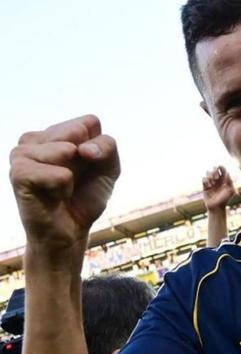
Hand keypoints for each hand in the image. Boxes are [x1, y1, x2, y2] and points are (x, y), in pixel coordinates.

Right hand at [9, 115, 119, 255]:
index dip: (98, 146)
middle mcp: (37, 138)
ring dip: (73, 174)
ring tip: (61, 186)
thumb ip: (107, 147)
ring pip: (65, 148)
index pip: (90, 121)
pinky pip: (57, 172)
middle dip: (86, 159)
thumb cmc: (86, 196)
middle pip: (77, 130)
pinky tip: (53, 195)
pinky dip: (63, 187)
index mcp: (58, 133)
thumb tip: (80, 149)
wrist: (69, 231)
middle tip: (72, 178)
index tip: (90, 166)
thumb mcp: (109, 168)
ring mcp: (23, 152)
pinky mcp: (18, 172)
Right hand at [202, 166, 236, 211]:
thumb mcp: (230, 190)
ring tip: (212, 184)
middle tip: (216, 178)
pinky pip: (203, 178)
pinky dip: (206, 180)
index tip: (220, 168)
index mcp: (224, 179)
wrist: (217, 207)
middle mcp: (217, 179)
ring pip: (208, 172)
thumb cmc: (225, 199)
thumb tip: (228, 172)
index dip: (221, 166)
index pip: (222, 168)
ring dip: (210, 176)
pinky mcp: (205, 186)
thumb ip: (230, 181)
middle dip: (214, 171)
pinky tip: (209, 186)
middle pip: (214, 168)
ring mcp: (211, 182)